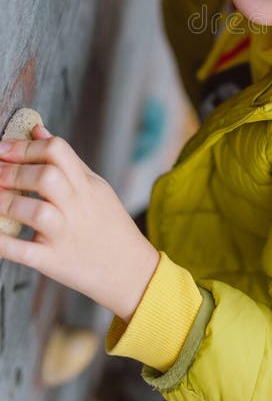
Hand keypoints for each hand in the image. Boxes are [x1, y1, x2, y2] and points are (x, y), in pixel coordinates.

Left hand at [0, 124, 158, 321]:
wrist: (130, 271)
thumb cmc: (110, 226)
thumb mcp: (95, 186)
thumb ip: (66, 160)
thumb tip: (37, 129)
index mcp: (87, 185)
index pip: (58, 151)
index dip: (25, 146)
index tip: (3, 148)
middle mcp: (77, 207)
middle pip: (47, 177)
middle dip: (13, 172)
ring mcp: (66, 235)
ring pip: (36, 212)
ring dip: (7, 202)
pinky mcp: (54, 262)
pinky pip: (24, 251)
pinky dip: (3, 242)